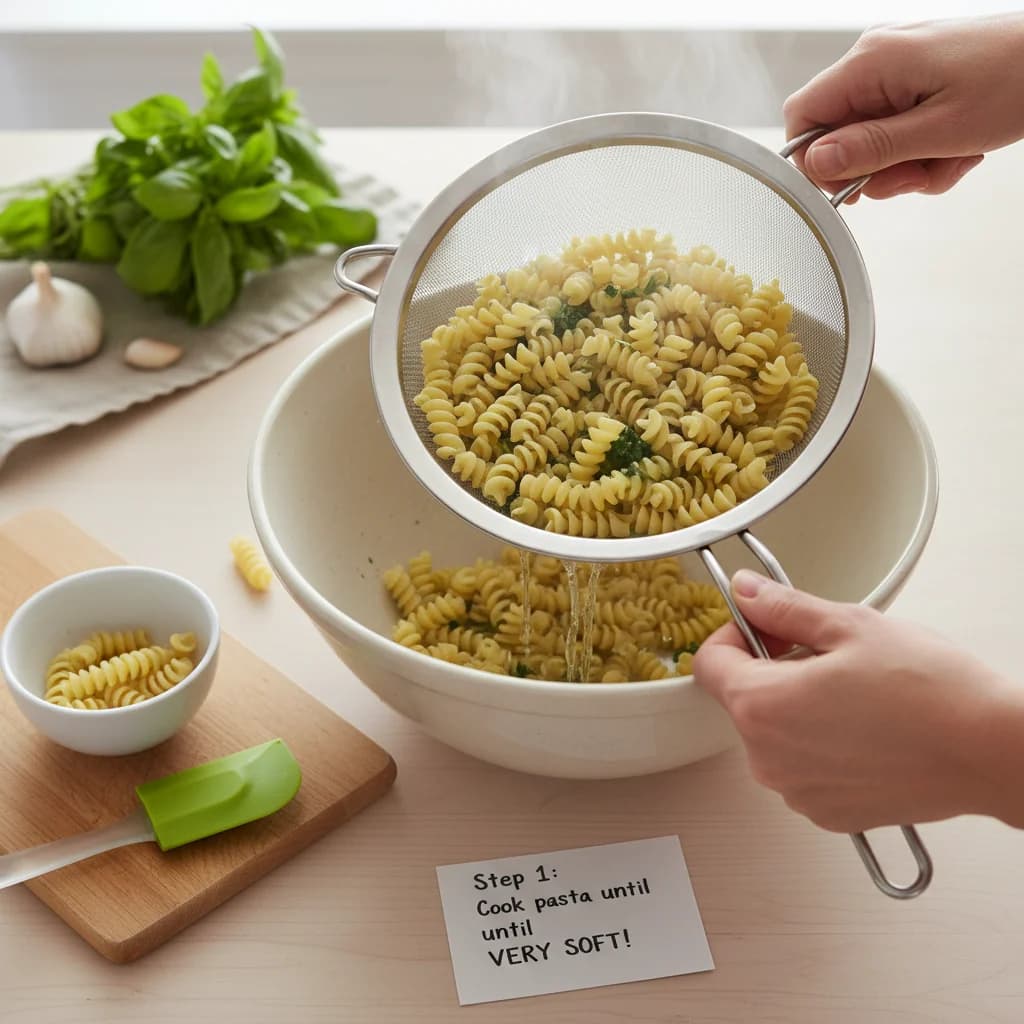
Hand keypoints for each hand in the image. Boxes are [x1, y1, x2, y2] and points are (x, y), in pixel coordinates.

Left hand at [693, 570, 1023, 833]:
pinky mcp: (828, 813)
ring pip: (773, 735)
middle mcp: (767, 759)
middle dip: (772, 671)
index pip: (708, 663)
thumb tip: (747, 593)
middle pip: (743, 700)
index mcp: (761, 706)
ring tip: (854, 695)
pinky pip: (802, 769)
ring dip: (797, 710)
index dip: (736, 636)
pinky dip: (821, 747)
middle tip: (827, 656)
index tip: (768, 628)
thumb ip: (785, 609)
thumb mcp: (849, 626)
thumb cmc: (929, 690)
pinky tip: (865, 730)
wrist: (990, 752)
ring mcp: (797, 792)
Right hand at [783, 14, 1023, 200]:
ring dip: (904, 166)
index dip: (814, 161)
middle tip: (914, 177)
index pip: (803, 116)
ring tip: (947, 160)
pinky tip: (954, 149)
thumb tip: (815, 163)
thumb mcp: (938, 131)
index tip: (845, 189)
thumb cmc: (1015, 81)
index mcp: (871, 62)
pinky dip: (922, 150)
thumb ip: (870, 149)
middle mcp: (876, 58)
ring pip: (871, 139)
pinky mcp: (915, 77)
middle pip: (839, 134)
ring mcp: (896, 67)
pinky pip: (897, 128)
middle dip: (874, 168)